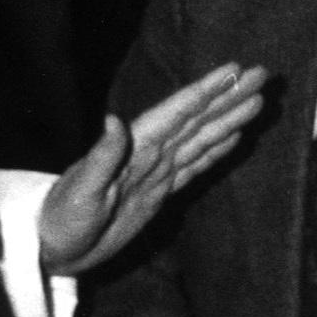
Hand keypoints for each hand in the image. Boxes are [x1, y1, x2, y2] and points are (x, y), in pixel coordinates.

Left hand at [40, 62, 267, 275]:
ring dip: (229, 118)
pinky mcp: (159, 192)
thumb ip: (102, 157)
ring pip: (201, 138)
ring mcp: (156, 171)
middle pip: (197, 119)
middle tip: (262, 73)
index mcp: (134, 147)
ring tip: (257, 99)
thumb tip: (114, 119)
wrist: (54, 246)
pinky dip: (215, 150)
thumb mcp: (80, 191)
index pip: (178, 113)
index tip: (233, 70)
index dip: (206, 91)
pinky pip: (194, 165)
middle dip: (229, 96)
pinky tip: (233, 137)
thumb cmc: (62, 219)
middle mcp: (149, 153)